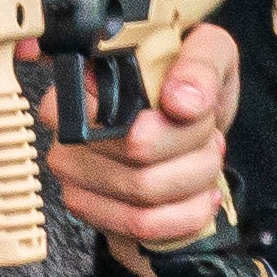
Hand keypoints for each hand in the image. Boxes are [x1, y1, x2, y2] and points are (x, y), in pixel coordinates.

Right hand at [55, 23, 239, 271]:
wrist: (187, 131)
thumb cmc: (189, 85)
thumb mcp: (209, 52)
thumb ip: (200, 65)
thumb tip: (181, 102)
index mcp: (86, 76)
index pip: (119, 110)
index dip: (170, 122)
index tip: (199, 115)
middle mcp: (66, 122)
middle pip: (139, 149)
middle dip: (194, 148)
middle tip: (210, 137)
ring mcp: (71, 170)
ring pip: (143, 191)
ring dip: (194, 180)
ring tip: (205, 162)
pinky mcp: (85, 207)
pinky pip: (140, 225)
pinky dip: (185, 214)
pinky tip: (200, 196)